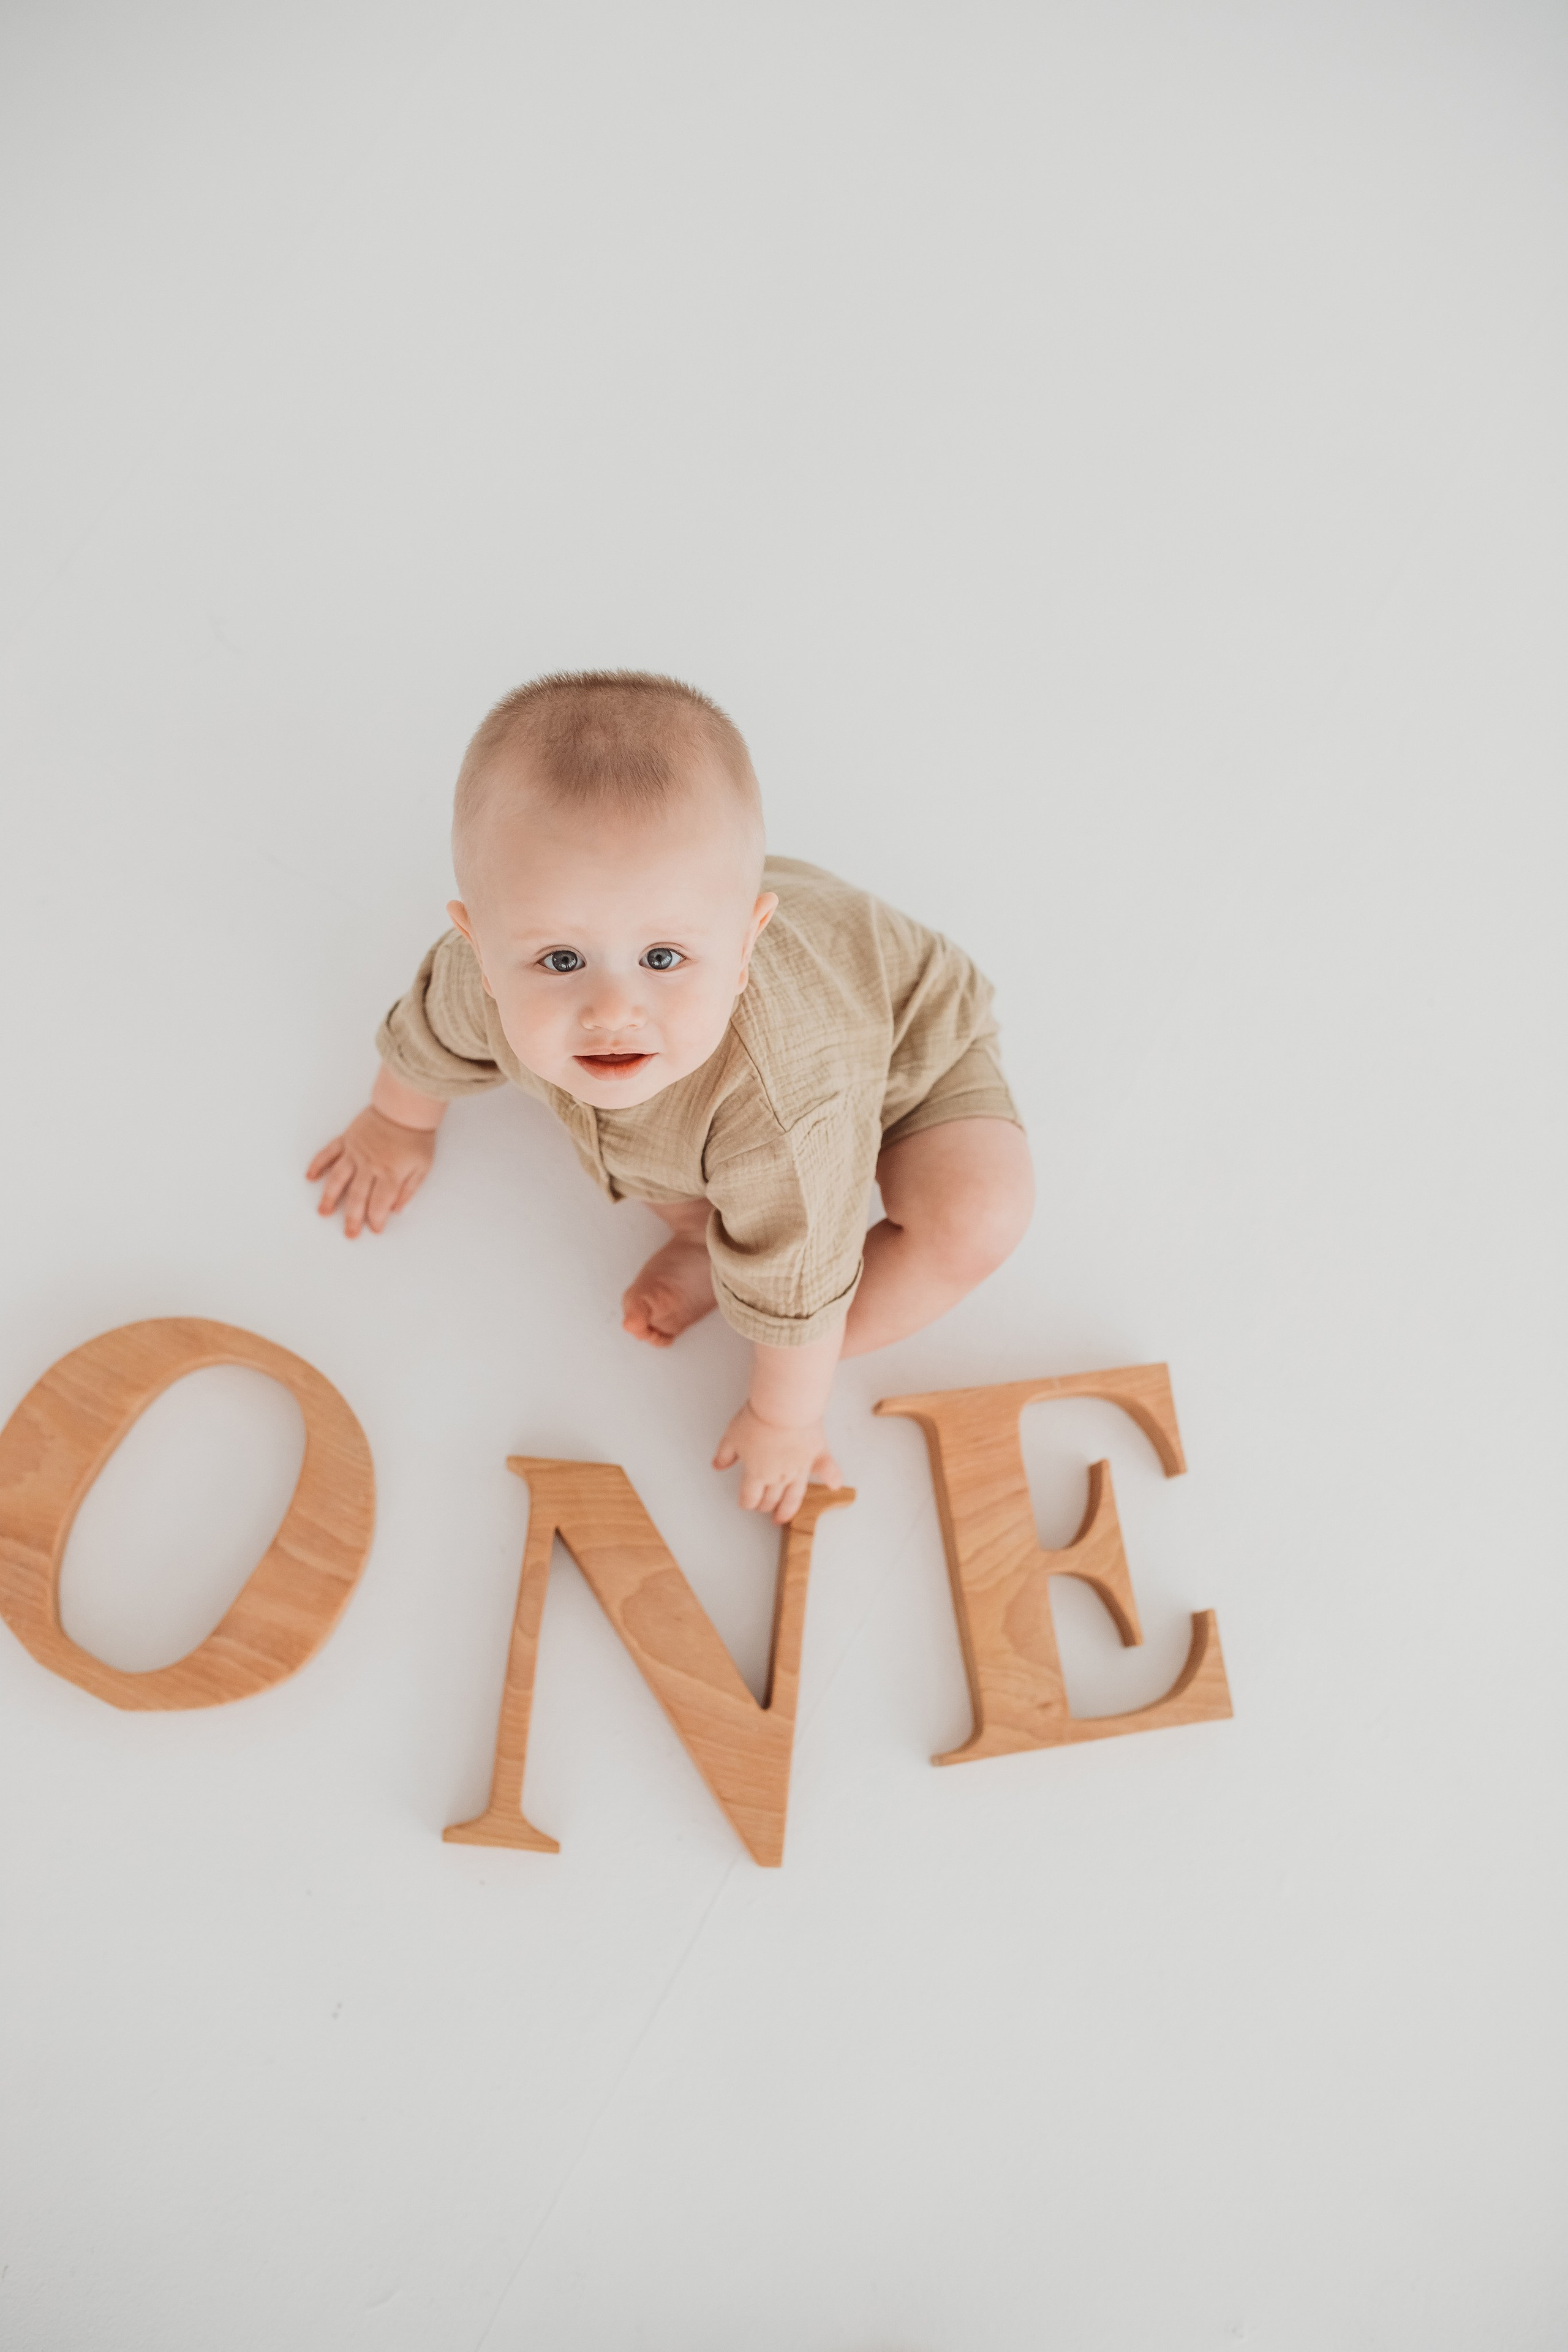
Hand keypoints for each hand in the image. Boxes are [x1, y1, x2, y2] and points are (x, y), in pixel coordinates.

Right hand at [307, 1106, 436, 1236]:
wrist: (405, 1106)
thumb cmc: (416, 1136)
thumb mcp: (422, 1167)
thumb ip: (409, 1190)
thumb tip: (396, 1209)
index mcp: (390, 1173)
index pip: (380, 1204)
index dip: (377, 1220)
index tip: (375, 1230)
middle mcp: (369, 1165)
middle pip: (357, 1197)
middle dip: (353, 1218)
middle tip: (349, 1233)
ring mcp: (355, 1152)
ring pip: (338, 1178)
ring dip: (329, 1197)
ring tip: (323, 1212)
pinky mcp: (347, 1139)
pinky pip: (328, 1153)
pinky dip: (317, 1164)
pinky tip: (310, 1177)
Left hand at [713, 1402, 842, 1525]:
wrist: (785, 1407)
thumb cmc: (759, 1419)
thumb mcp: (731, 1436)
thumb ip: (725, 1454)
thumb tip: (718, 1465)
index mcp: (757, 1474)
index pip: (750, 1497)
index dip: (746, 1503)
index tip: (746, 1503)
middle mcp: (779, 1477)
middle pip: (770, 1499)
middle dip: (764, 1506)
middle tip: (763, 1508)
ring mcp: (800, 1468)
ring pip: (794, 1495)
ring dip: (789, 1509)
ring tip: (785, 1517)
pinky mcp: (817, 1454)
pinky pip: (827, 1469)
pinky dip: (832, 1478)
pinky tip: (834, 1486)